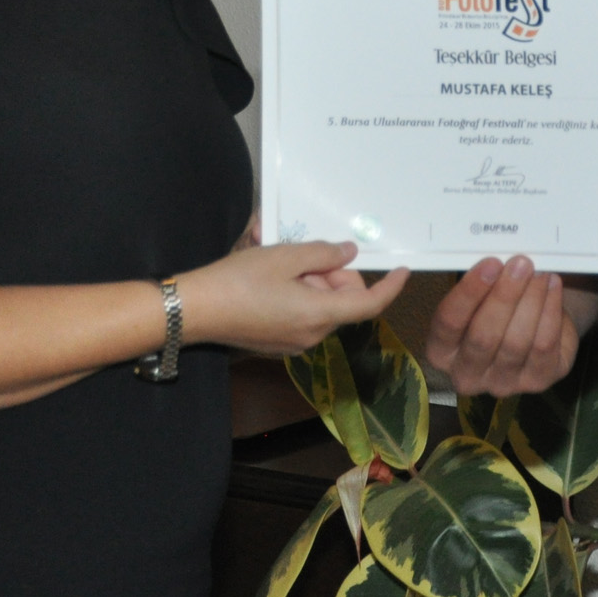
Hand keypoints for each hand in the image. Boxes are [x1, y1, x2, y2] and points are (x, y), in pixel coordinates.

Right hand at [182, 241, 408, 357]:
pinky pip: (303, 314)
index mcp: (319, 315)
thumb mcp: (284, 257)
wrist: (195, 310)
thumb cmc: (238, 281)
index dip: (390, 287)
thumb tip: (350, 254)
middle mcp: (312, 335)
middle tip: (303, 254)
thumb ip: (323, 254)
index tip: (402, 270)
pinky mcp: (278, 342)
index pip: (369, 304)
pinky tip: (272, 278)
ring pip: (322, 306)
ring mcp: (294, 342)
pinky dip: (299, 293)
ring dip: (312, 281)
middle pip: (342, 300)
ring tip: (281, 262)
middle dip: (332, 274)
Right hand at [424, 256, 577, 397]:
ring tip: (540, 272)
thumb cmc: (494, 303)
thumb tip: (496, 258)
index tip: (490, 263)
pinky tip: (552, 287)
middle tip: (521, 264)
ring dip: (531, 300)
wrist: (529, 323)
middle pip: (483, 337)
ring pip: (517, 342)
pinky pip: (544, 346)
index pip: (449, 323)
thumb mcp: (479, 294)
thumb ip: (480, 282)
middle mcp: (467, 375)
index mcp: (441, 351)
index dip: (469, 292)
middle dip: (505, 296)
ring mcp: (503, 384)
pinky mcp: (538, 381)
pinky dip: (550, 312)